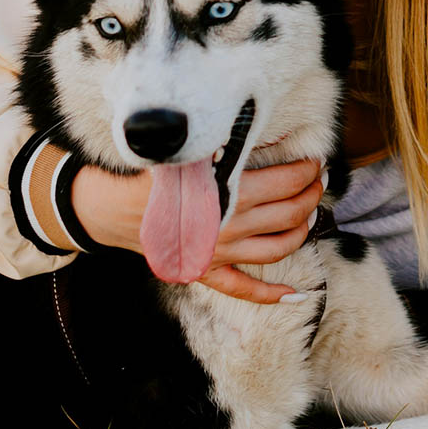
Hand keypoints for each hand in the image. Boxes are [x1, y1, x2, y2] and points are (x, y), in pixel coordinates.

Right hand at [71, 159, 323, 303]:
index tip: (315, 161)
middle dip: (311, 195)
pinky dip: (272, 295)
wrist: (108, 207)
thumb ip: (226, 148)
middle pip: (290, 213)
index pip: (286, 182)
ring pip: (279, 248)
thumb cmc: (151, 174)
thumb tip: (259, 133)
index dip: (307, 171)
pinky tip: (296, 295)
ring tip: (309, 214)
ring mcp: (220, 253)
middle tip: (318, 180)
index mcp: (229, 193)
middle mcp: (231, 226)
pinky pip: (244, 289)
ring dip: (302, 230)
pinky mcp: (207, 271)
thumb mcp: (191, 153)